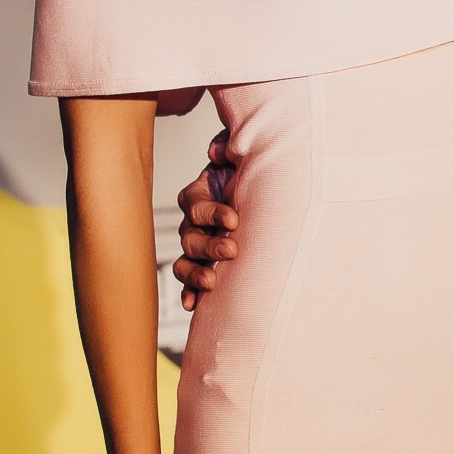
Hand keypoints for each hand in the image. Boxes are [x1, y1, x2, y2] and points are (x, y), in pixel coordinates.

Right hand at [171, 129, 239, 310]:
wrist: (269, 195)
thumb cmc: (253, 174)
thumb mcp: (245, 156)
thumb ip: (228, 148)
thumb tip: (217, 153)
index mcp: (200, 194)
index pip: (195, 204)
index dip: (211, 212)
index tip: (233, 218)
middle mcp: (195, 222)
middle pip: (189, 236)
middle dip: (209, 244)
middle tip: (232, 250)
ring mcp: (198, 246)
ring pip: (185, 261)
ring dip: (195, 271)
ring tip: (212, 281)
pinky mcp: (205, 265)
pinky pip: (190, 282)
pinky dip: (190, 292)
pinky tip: (193, 304)